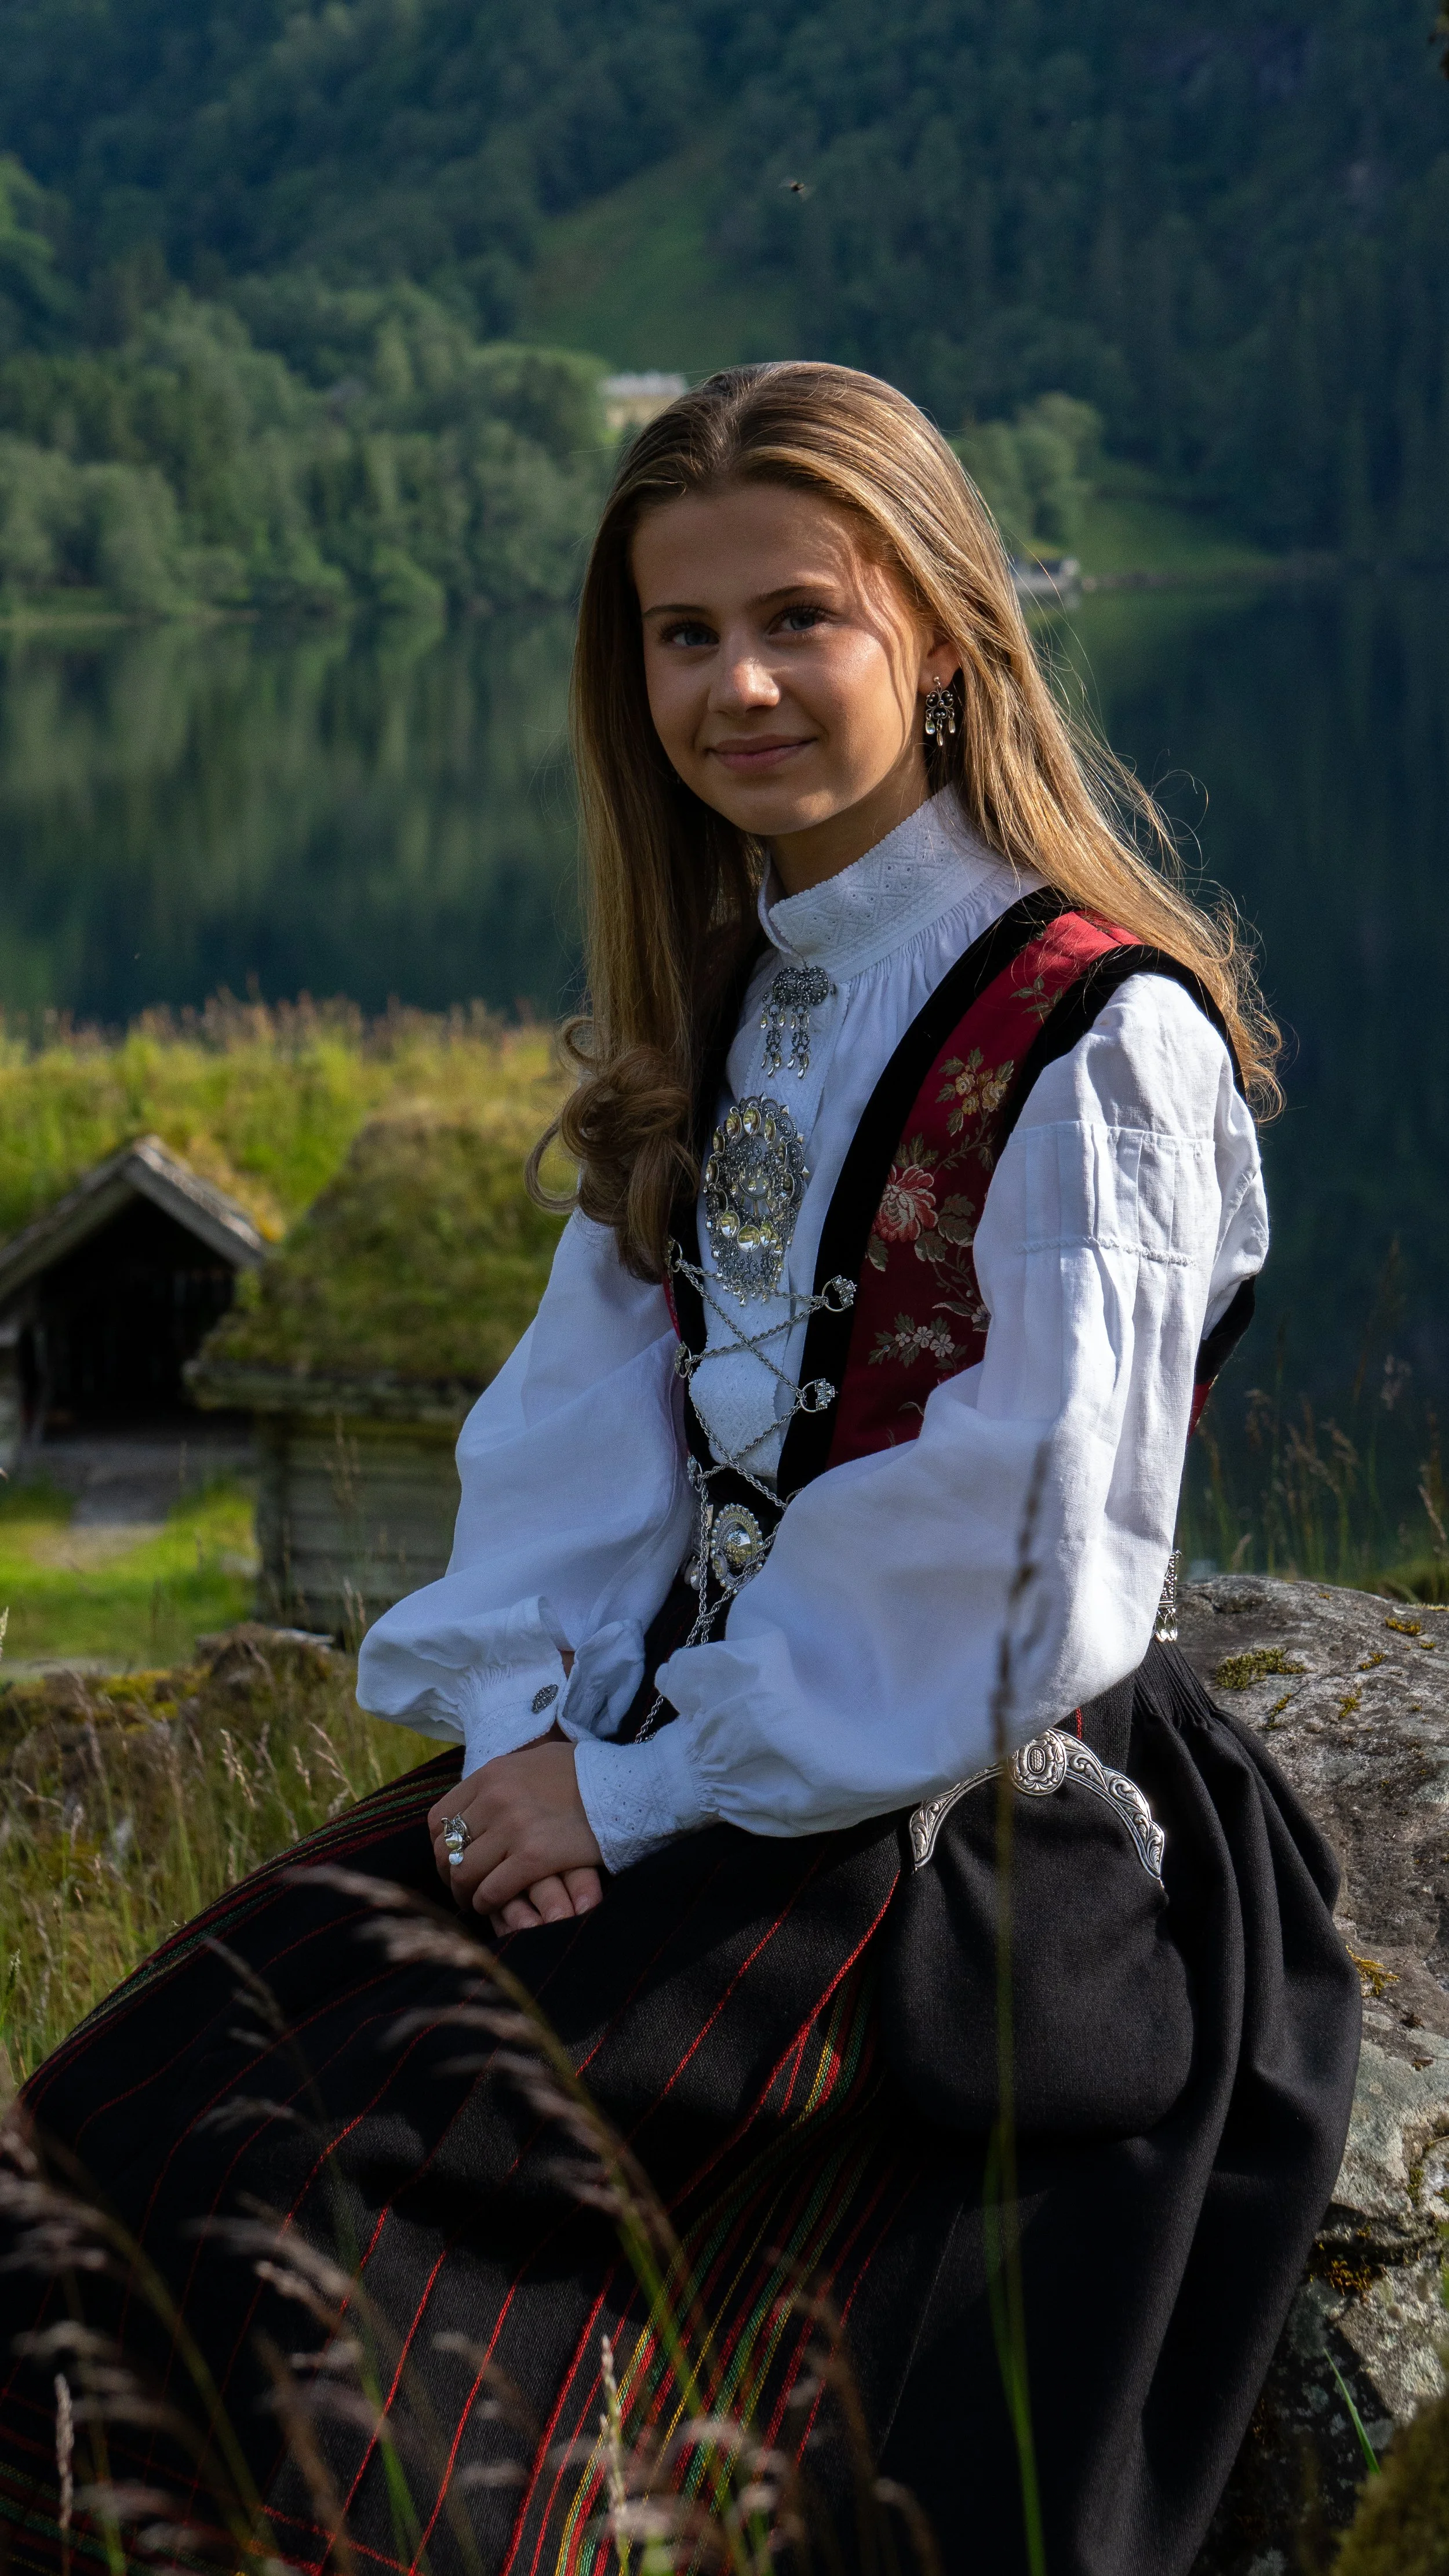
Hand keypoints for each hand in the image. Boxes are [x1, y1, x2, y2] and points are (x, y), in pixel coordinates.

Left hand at [428, 1741, 602, 1929]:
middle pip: (447, 1849)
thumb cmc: (580, 1774)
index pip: (439, 1818)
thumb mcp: (531, 1762)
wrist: (621, 1786)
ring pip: (464, 1873)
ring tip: (476, 1900)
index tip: (454, 1859)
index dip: (442, 1846)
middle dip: (449, 1874)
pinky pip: (492, 1890)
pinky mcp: (533, 1857)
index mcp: (490, 1774)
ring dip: (466, 1893)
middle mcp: (494, 1799)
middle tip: (462, 1886)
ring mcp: (512, 1828)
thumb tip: (478, 1800)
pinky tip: (494, 1905)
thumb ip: (501, 1781)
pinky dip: (487, 1903)